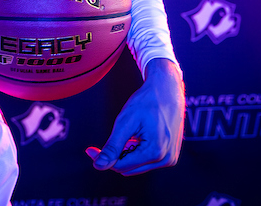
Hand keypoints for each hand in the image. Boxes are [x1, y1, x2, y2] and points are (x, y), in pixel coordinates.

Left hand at [85, 58, 183, 174]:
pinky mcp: (170, 156)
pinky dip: (137, 152)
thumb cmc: (146, 102)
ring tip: (131, 134)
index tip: (90, 150)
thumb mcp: (125, 122)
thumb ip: (113, 146)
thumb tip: (99, 165)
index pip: (121, 166)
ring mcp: (170, 159)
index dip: (104, 158)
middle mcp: (166, 159)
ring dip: (128, 153)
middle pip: (128, 169)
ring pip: (136, 167)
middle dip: (117, 156)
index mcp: (155, 152)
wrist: (167, 91)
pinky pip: (146, 162)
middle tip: (113, 137)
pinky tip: (140, 136)